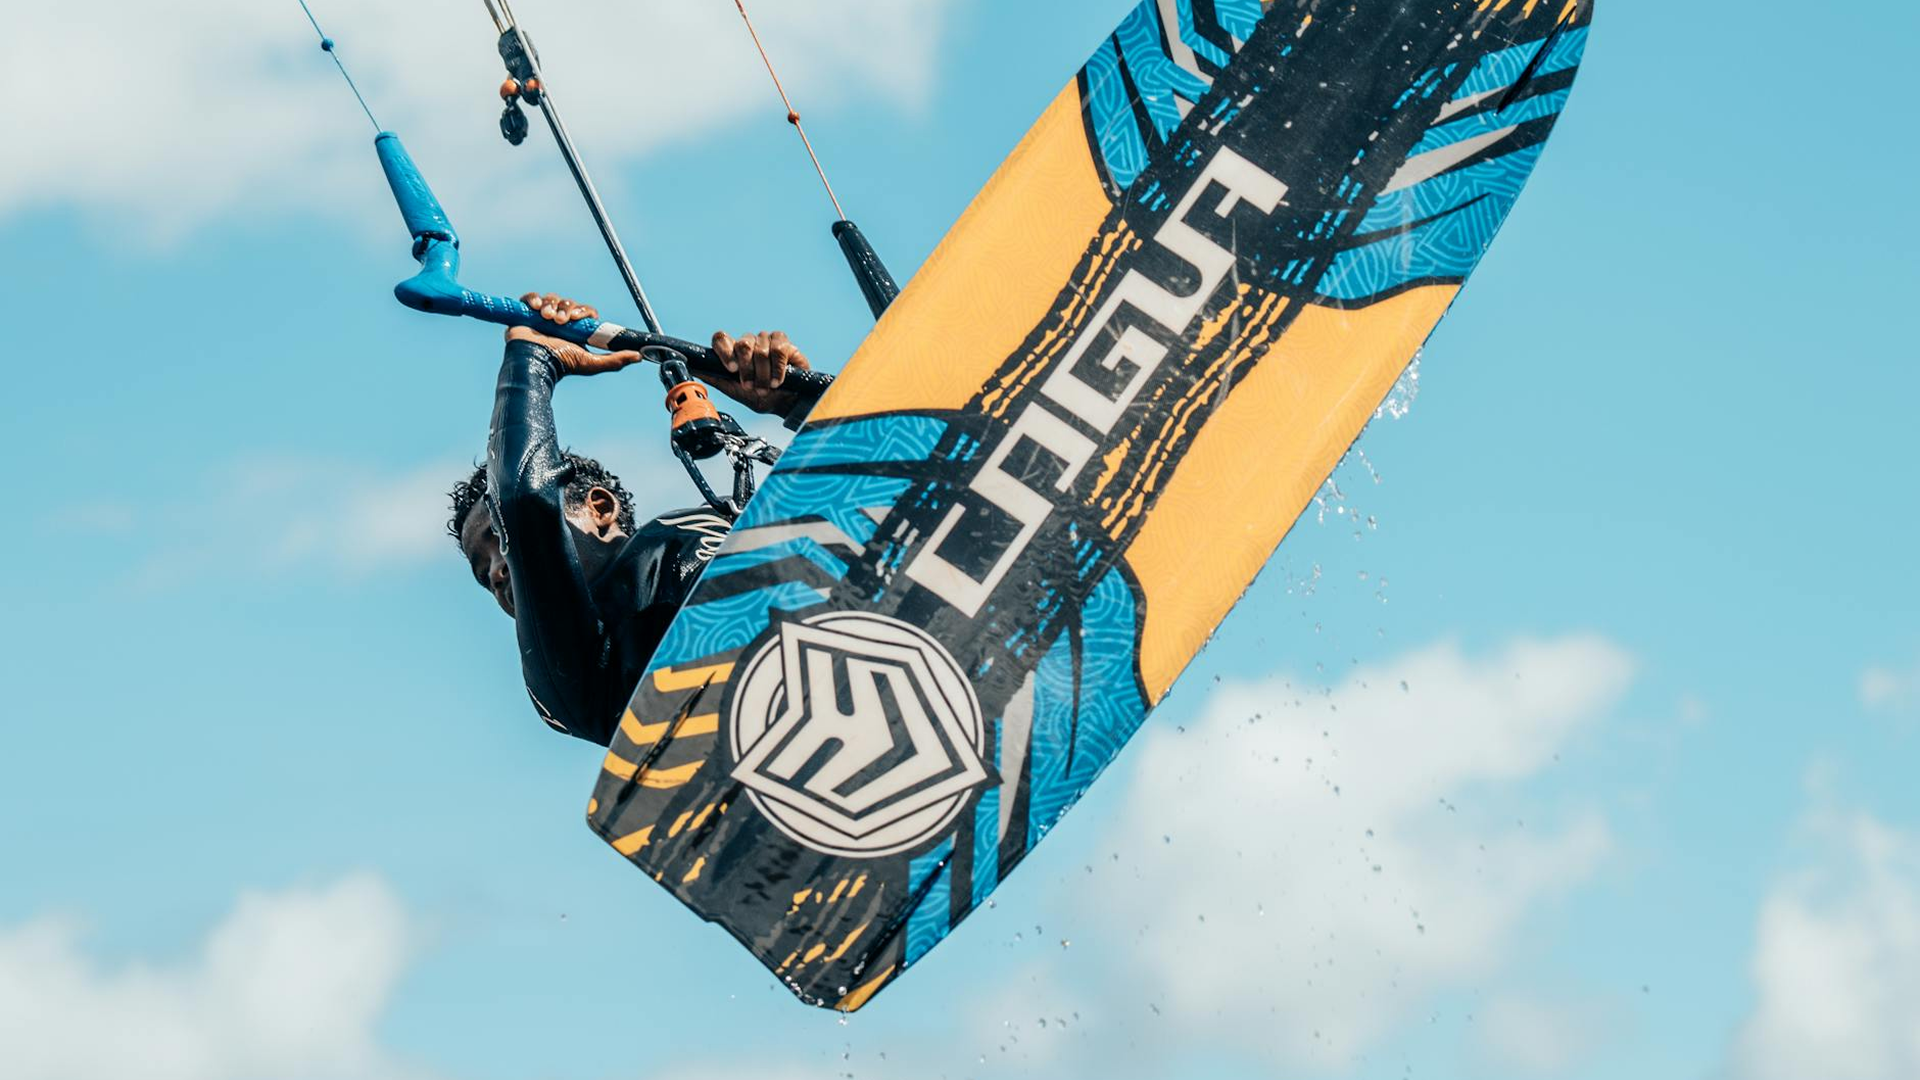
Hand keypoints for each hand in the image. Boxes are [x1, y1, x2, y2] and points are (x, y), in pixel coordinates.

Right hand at [506, 292, 641, 375]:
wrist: (533, 364)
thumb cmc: (562, 365)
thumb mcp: (591, 363)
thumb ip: (615, 360)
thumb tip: (638, 356)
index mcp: (576, 329)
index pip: (584, 310)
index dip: (582, 311)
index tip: (577, 318)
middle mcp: (561, 321)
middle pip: (568, 302)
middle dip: (566, 309)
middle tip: (561, 322)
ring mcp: (543, 316)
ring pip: (552, 298)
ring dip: (551, 306)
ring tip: (547, 319)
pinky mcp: (526, 312)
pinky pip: (532, 297)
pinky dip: (534, 299)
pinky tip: (536, 309)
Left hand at [705, 330, 811, 414]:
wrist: (784, 405)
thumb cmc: (760, 397)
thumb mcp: (734, 391)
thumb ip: (715, 378)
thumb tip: (693, 368)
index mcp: (733, 351)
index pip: (721, 338)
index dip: (724, 351)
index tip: (732, 369)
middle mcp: (749, 342)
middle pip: (742, 344)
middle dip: (747, 369)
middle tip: (751, 386)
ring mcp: (766, 340)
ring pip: (760, 350)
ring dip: (763, 374)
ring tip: (766, 387)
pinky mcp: (784, 343)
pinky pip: (778, 350)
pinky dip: (778, 368)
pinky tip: (778, 380)